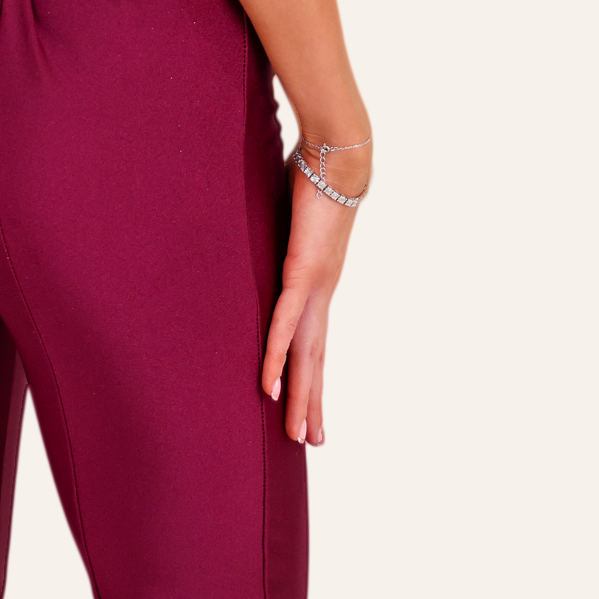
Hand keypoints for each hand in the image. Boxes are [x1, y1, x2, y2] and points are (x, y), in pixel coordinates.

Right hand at [260, 156, 361, 446]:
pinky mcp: (303, 273)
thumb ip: (278, 231)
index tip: (311, 406)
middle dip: (312, 402)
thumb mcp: (290, 216)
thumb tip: (261, 226)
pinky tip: (270, 387)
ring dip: (301, 396)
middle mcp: (321, 292)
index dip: (311, 375)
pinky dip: (276, 357)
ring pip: (305, 355)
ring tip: (301, 434)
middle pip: (314, 359)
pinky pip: (285, 324)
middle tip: (311, 442)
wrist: (337, 156)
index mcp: (318, 282)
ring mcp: (314, 286)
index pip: (314, 339)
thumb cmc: (314, 177)